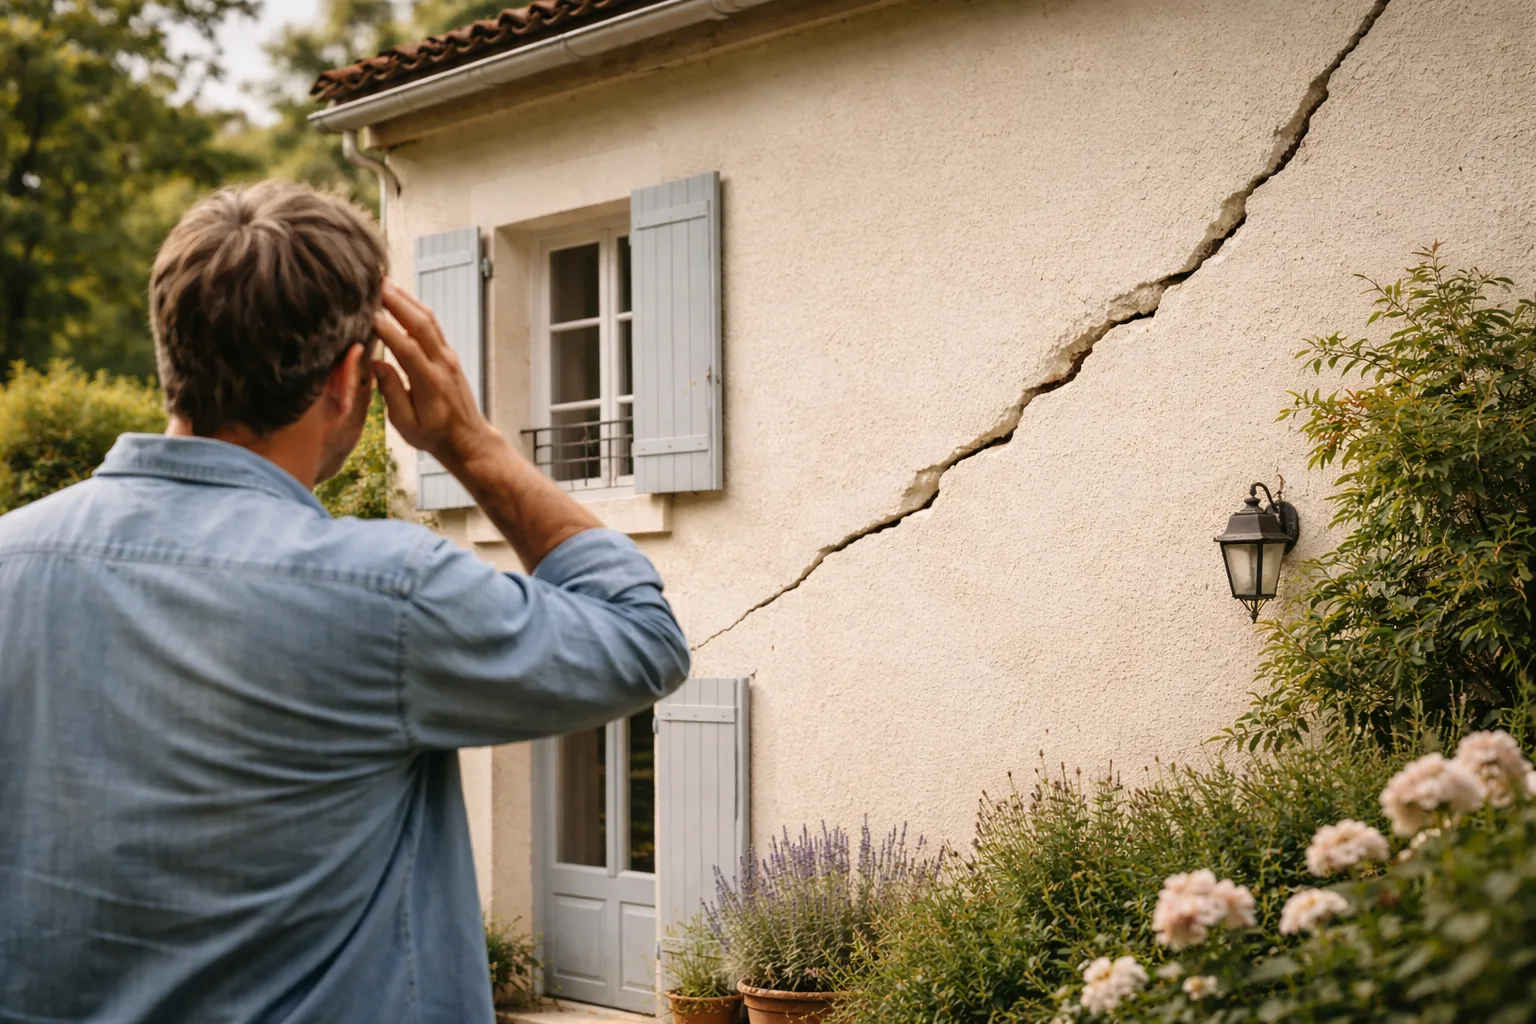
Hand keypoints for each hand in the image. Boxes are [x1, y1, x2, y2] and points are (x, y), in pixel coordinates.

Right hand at [372, 280, 501, 469]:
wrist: (467, 438)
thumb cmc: (434, 436)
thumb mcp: (406, 424)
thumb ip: (392, 392)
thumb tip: (376, 364)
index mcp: (429, 384)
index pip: (407, 350)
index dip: (388, 330)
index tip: (369, 314)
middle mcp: (442, 365)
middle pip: (421, 326)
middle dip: (399, 303)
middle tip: (378, 284)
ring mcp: (448, 358)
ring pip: (429, 321)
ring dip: (409, 300)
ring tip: (387, 284)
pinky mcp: (449, 355)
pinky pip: (433, 327)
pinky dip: (417, 309)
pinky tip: (403, 300)